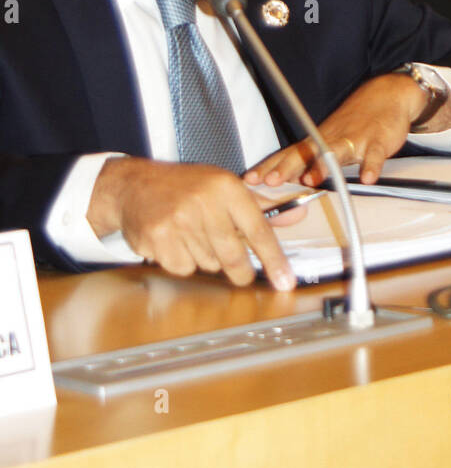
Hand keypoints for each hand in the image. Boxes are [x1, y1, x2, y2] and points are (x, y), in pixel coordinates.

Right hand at [87, 156, 295, 290]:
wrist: (136, 186)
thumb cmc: (187, 187)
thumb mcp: (226, 186)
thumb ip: (262, 205)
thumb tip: (298, 216)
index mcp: (226, 187)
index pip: (258, 229)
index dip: (273, 258)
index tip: (285, 281)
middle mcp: (204, 203)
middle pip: (234, 256)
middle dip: (240, 271)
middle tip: (240, 272)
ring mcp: (179, 221)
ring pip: (209, 264)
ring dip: (207, 259)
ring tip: (193, 236)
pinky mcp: (159, 239)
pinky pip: (183, 268)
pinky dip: (183, 262)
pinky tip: (174, 242)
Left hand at [244, 72, 448, 188]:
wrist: (387, 94)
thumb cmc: (355, 121)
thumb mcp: (328, 138)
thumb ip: (309, 160)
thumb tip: (286, 180)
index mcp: (318, 140)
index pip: (288, 154)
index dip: (268, 166)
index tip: (249, 179)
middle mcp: (331, 139)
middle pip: (306, 153)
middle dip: (287, 167)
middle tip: (270, 180)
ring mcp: (355, 139)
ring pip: (336, 152)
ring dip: (323, 165)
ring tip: (312, 180)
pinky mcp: (378, 140)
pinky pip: (374, 154)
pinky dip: (372, 166)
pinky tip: (368, 178)